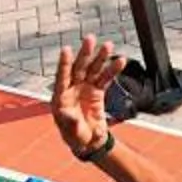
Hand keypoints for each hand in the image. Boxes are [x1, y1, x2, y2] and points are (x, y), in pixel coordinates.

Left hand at [51, 39, 126, 163]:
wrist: (88, 142)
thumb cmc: (75, 137)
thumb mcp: (70, 132)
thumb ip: (69, 122)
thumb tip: (68, 113)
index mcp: (60, 96)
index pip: (62, 76)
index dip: (64, 63)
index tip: (66, 49)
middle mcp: (72, 88)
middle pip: (78, 68)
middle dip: (84, 54)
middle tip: (90, 39)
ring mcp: (85, 88)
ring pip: (93, 70)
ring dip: (101, 57)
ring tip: (109, 45)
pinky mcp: (97, 91)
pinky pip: (105, 79)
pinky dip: (113, 70)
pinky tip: (121, 61)